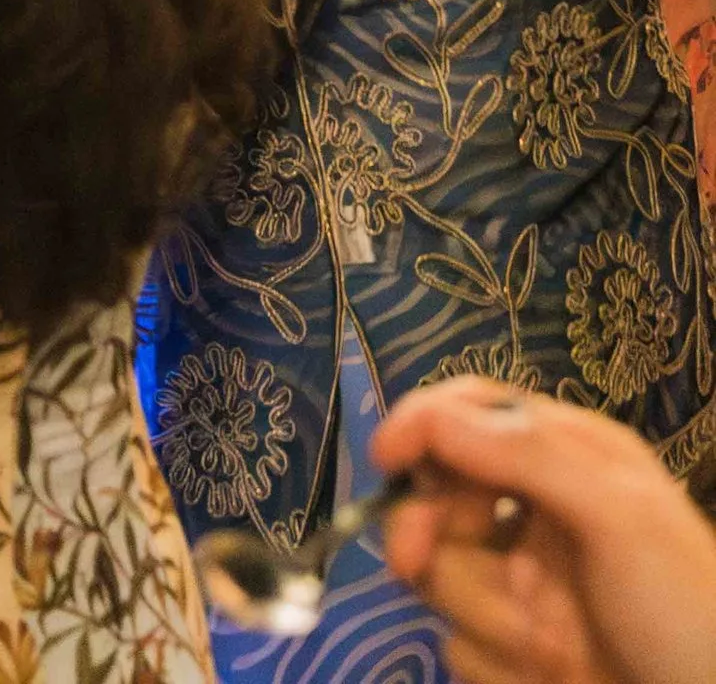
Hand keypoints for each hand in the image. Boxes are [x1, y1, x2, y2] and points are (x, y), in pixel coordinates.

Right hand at [378, 375, 715, 683]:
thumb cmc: (684, 606)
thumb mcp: (618, 514)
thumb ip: (525, 453)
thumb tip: (430, 415)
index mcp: (567, 459)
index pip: (473, 413)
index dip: (422, 425)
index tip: (386, 458)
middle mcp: (536, 513)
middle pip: (437, 497)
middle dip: (429, 534)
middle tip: (414, 564)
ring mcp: (524, 585)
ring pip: (443, 574)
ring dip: (484, 614)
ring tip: (549, 649)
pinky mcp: (515, 652)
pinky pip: (462, 644)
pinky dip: (497, 665)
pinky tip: (551, 677)